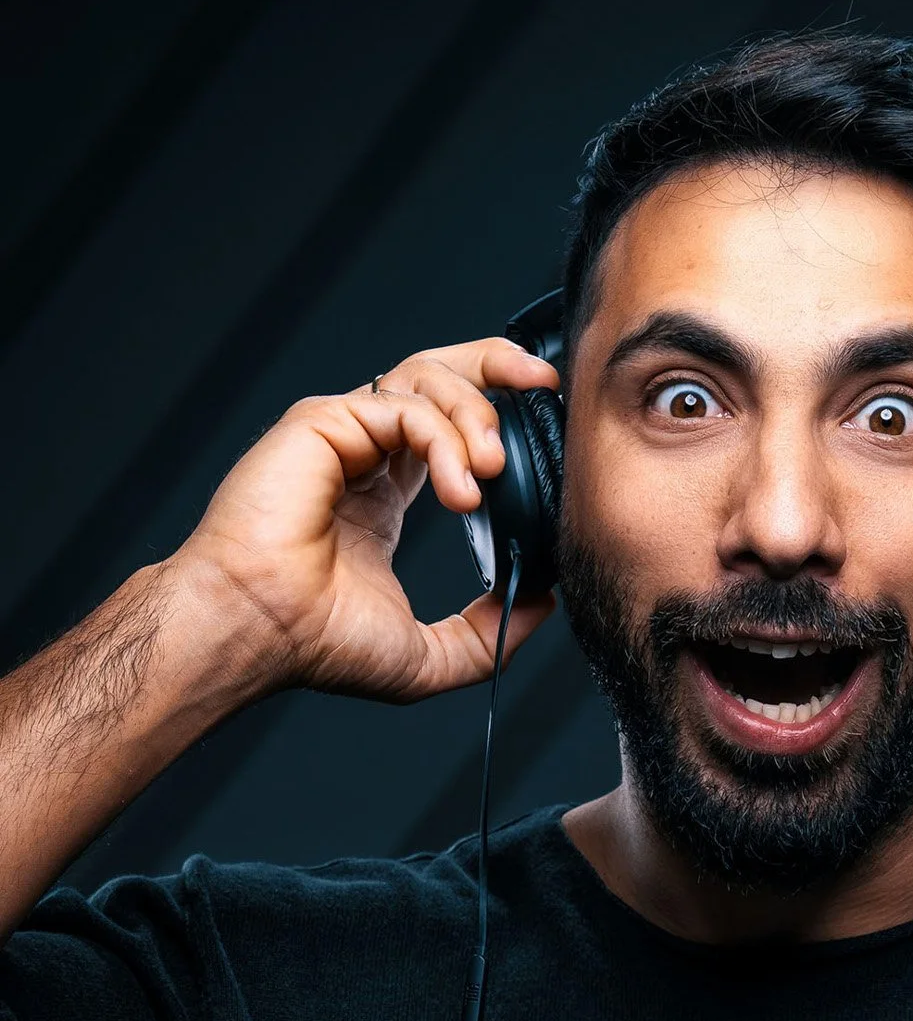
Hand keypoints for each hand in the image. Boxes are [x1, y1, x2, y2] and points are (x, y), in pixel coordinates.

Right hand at [170, 337, 558, 700]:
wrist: (257, 632)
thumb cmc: (315, 643)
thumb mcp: (430, 654)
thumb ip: (489, 633)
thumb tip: (541, 605)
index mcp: (382, 492)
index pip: (449, 425)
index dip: (500, 415)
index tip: (548, 429)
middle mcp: (363, 452)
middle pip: (440, 372)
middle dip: (499, 366)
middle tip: (545, 388)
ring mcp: (342, 432)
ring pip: (425, 377)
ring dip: (477, 415)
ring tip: (494, 472)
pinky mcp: (323, 422)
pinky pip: (402, 405)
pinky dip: (444, 438)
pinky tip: (462, 489)